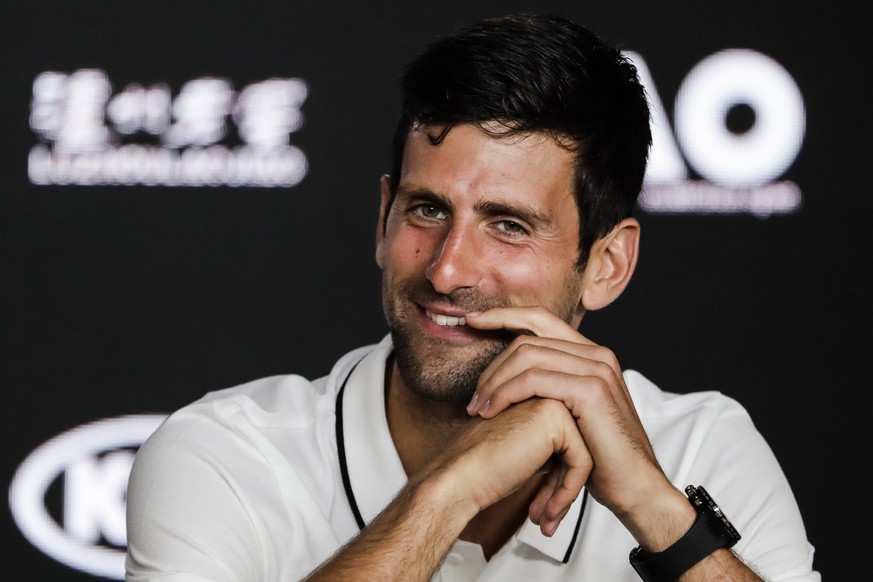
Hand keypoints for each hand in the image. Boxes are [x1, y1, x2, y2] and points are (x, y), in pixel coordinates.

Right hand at [425, 396, 590, 536]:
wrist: (460, 478)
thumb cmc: (482, 471)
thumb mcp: (526, 455)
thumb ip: (550, 451)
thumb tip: (575, 466)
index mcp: (536, 400)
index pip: (567, 445)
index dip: (558, 480)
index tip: (545, 507)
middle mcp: (545, 395)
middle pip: (577, 449)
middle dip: (563, 488)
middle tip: (546, 516)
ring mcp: (551, 401)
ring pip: (584, 456)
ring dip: (565, 494)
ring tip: (546, 519)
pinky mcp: (556, 418)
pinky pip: (582, 462)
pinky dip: (568, 492)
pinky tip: (547, 511)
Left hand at [464, 307, 689, 545]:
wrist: (634, 488)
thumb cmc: (600, 458)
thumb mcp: (570, 414)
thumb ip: (549, 389)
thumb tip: (508, 379)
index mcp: (591, 354)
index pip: (541, 319)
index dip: (504, 315)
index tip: (472, 321)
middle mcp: (597, 354)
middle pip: (527, 339)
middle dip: (492, 365)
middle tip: (472, 398)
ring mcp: (596, 368)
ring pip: (526, 355)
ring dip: (494, 382)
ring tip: (476, 409)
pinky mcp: (591, 389)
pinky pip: (534, 379)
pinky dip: (505, 393)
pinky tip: (491, 411)